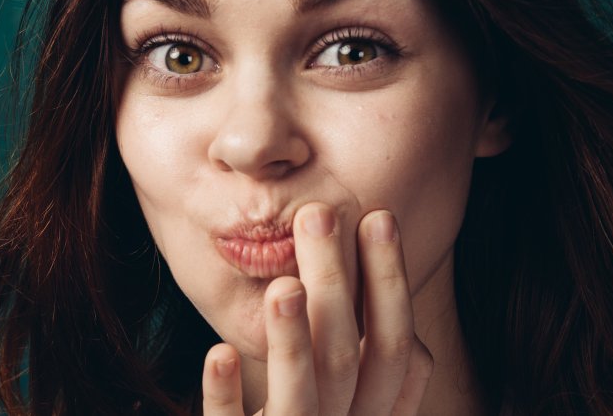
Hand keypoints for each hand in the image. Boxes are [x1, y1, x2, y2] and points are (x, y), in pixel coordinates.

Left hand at [202, 205, 433, 414]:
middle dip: (338, 285)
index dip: (390, 283)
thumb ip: (364, 353)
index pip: (396, 348)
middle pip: (348, 358)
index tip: (377, 216)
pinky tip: (217, 353)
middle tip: (317, 216)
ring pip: (303, 397)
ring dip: (293, 341)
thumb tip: (389, 282)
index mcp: (373, 414)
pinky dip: (227, 397)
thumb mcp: (349, 397)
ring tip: (284, 286)